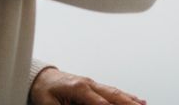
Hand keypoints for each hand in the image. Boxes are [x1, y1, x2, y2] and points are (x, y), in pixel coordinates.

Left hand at [29, 65, 146, 103]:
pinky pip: (113, 91)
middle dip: (127, 103)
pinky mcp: (95, 86)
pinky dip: (126, 95)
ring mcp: (93, 84)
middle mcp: (89, 83)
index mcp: (78, 87)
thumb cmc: (44, 91)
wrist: (42, 77)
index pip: (99, 102)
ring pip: (116, 92)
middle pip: (112, 95)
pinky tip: (136, 100)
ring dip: (130, 99)